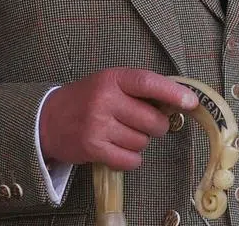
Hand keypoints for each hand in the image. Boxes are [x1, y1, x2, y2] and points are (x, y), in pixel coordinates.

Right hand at [39, 68, 197, 169]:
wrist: (47, 120)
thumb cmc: (86, 99)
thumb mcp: (109, 84)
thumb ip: (139, 90)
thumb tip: (178, 101)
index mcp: (112, 79)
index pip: (148, 83)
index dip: (173, 93)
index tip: (191, 102)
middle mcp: (105, 100)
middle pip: (152, 120)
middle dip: (156, 126)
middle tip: (143, 123)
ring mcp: (98, 125)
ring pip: (142, 142)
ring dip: (139, 142)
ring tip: (120, 133)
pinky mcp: (92, 148)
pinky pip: (129, 159)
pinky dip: (130, 159)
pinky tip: (117, 149)